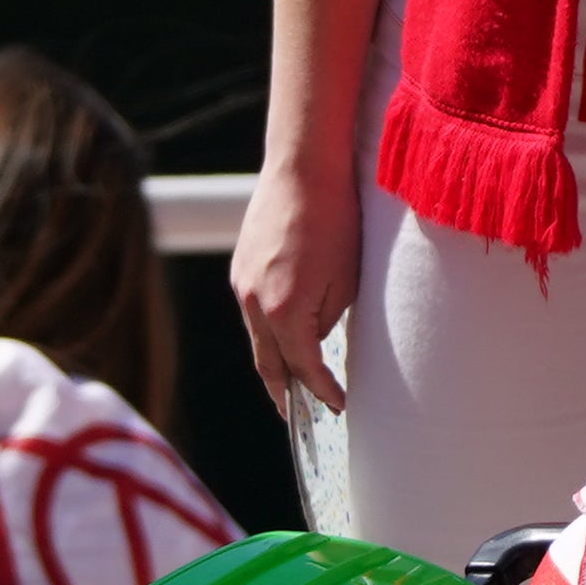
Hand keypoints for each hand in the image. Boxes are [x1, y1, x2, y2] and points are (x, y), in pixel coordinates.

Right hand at [232, 156, 357, 415]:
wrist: (303, 167)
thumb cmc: (336, 221)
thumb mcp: (346, 280)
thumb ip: (326, 320)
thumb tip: (313, 339)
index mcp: (284, 313)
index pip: (304, 369)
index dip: (322, 392)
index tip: (338, 406)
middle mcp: (254, 303)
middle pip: (268, 365)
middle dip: (285, 394)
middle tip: (298, 417)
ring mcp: (242, 284)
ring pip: (256, 338)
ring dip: (273, 363)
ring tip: (290, 383)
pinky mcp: (239, 266)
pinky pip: (251, 312)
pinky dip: (266, 332)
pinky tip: (280, 335)